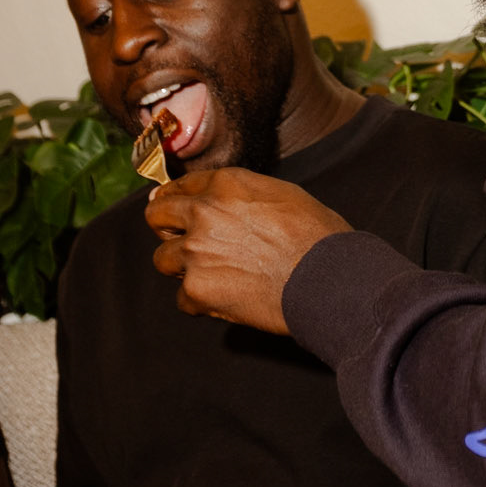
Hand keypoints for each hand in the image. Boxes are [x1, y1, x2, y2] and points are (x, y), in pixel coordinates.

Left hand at [147, 167, 350, 331]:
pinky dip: (201, 302)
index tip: (172, 210)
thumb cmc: (318, 238)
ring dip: (182, 268)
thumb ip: (242, 194)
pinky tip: (227, 298)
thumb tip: (219, 200)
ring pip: (163, 259)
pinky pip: (182, 298)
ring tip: (213, 275)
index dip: (175, 200)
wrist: (329, 280)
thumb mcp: (283, 195)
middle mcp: (204, 213)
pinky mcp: (197, 289)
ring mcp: (196, 252)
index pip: (180, 186)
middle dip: (167, 229)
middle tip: (182, 242)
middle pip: (157, 216)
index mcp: (226, 184)